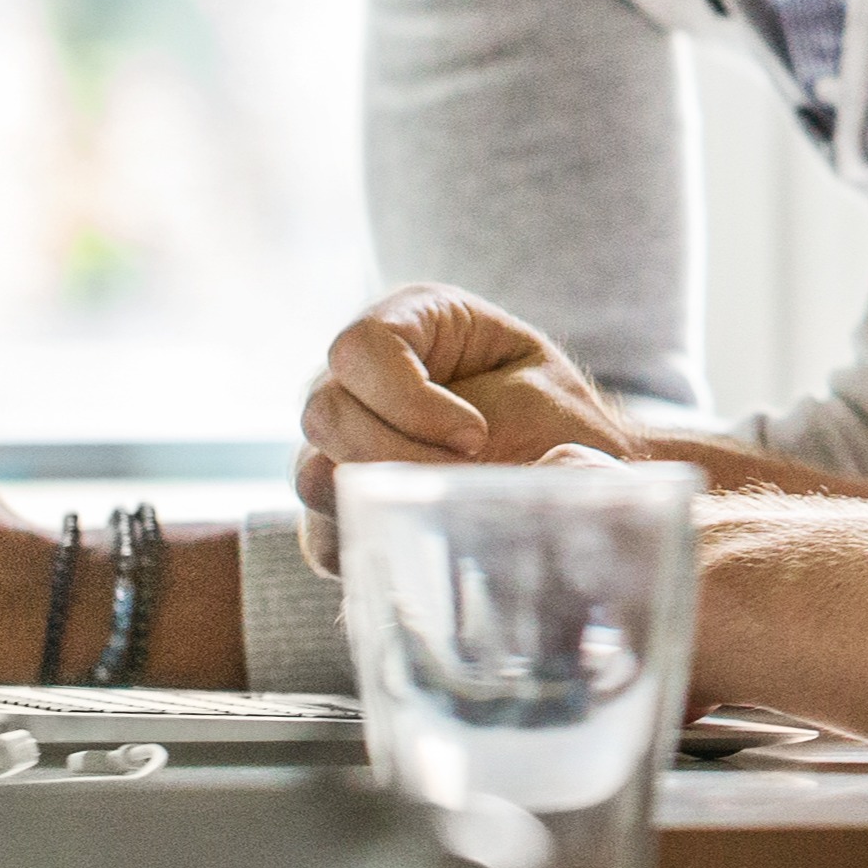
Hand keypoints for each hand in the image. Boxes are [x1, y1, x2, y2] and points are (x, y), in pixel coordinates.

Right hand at [293, 284, 644, 572]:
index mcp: (404, 323)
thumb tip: (532, 467)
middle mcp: (351, 379)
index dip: (409, 399)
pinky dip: (377, 545)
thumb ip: (520, 421)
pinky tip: (430, 540)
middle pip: (324, 413)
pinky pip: (323, 538)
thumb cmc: (552, 419)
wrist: (554, 477)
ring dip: (386, 502)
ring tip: (453, 510)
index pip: (360, 349)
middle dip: (399, 455)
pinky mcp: (333, 509)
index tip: (475, 436)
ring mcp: (333, 443)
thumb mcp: (546, 400)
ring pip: (312, 476)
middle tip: (468, 476)